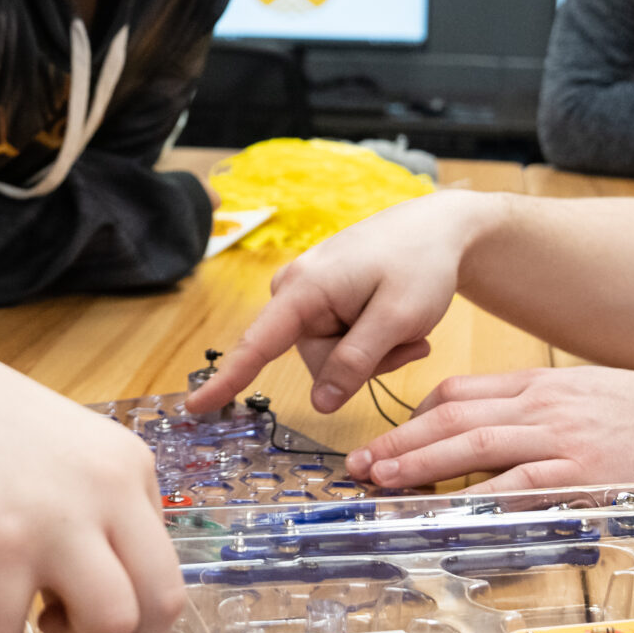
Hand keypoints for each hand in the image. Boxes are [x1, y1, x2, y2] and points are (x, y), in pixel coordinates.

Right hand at [0, 364, 186, 632]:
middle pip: (163, 604)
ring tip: (39, 619)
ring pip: (111, 623)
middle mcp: (110, 490)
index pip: (170, 572)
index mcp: (133, 470)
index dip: (144, 626)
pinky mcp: (0, 541)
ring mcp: (57, 516)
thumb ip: (102, 521)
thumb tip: (110, 617)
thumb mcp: (75, 461)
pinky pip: (9, 629)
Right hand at [186, 191, 487, 414]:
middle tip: (407, 339)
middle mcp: (295, 290)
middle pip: (316, 361)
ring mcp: (308, 295)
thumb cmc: (420, 263)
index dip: (226, 379)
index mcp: (304, 290)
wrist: (438, 226)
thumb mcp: (396, 319)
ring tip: (408, 326)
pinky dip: (374, 341)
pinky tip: (399, 322)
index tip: (195, 406)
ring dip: (375, 353)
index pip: (257, 344)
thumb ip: (355, 362)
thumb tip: (319, 404)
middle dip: (363, 363)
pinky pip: (341, 341)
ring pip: (332, 357)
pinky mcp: (323, 300)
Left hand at [344, 366, 633, 493]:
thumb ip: (541, 412)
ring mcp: (562, 439)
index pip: (459, 392)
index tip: (386, 440)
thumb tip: (495, 436)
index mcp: (541, 384)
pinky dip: (477, 501)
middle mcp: (543, 406)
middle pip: (451, 417)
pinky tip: (447, 514)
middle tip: (360, 466)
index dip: (414, 418)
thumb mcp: (589, 397)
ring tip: (381, 484)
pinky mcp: (585, 474)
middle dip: (399, 442)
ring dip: (419, 466)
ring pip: (471, 446)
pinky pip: (518, 488)